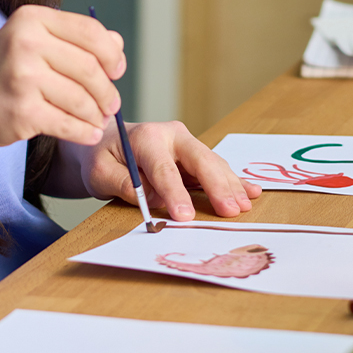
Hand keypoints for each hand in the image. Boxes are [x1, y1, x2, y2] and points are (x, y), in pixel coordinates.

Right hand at [0, 5, 125, 151]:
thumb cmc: (0, 71)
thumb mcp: (31, 42)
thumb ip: (74, 39)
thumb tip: (117, 44)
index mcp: (32, 19)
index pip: (90, 31)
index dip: (111, 53)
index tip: (117, 70)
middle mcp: (26, 43)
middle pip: (91, 68)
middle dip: (108, 91)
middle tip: (111, 104)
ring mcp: (22, 77)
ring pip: (82, 99)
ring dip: (96, 115)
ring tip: (97, 120)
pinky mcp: (21, 111)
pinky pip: (68, 124)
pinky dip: (84, 132)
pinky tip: (87, 134)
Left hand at [78, 120, 260, 218]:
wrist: (107, 143)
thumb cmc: (102, 156)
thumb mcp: (100, 171)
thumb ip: (124, 183)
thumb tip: (154, 198)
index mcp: (146, 137)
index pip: (164, 169)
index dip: (175, 194)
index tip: (186, 217)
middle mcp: (170, 135)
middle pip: (199, 160)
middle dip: (217, 186)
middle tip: (231, 211)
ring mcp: (185, 144)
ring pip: (213, 164)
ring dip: (229, 185)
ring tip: (243, 206)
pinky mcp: (193, 156)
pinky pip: (216, 167)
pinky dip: (233, 180)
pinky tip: (251, 191)